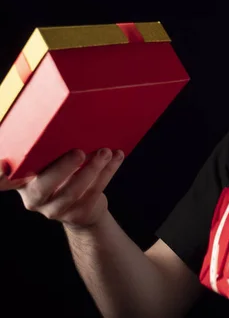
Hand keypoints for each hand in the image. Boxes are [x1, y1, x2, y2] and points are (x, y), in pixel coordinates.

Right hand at [0, 148, 123, 229]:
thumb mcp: (52, 162)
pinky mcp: (78, 214)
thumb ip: (50, 149)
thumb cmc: (65, 174)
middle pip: (43, 186)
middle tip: (79, 152)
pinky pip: (95, 192)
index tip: (1, 164)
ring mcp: (55, 210)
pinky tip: (117, 157)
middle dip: (62, 168)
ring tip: (105, 152)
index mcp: (22, 181)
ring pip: (73, 191)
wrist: (84, 207)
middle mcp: (33, 197)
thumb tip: (66, 115)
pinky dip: (108, 171)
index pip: (4, 180)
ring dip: (92, 168)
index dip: (1, 174)